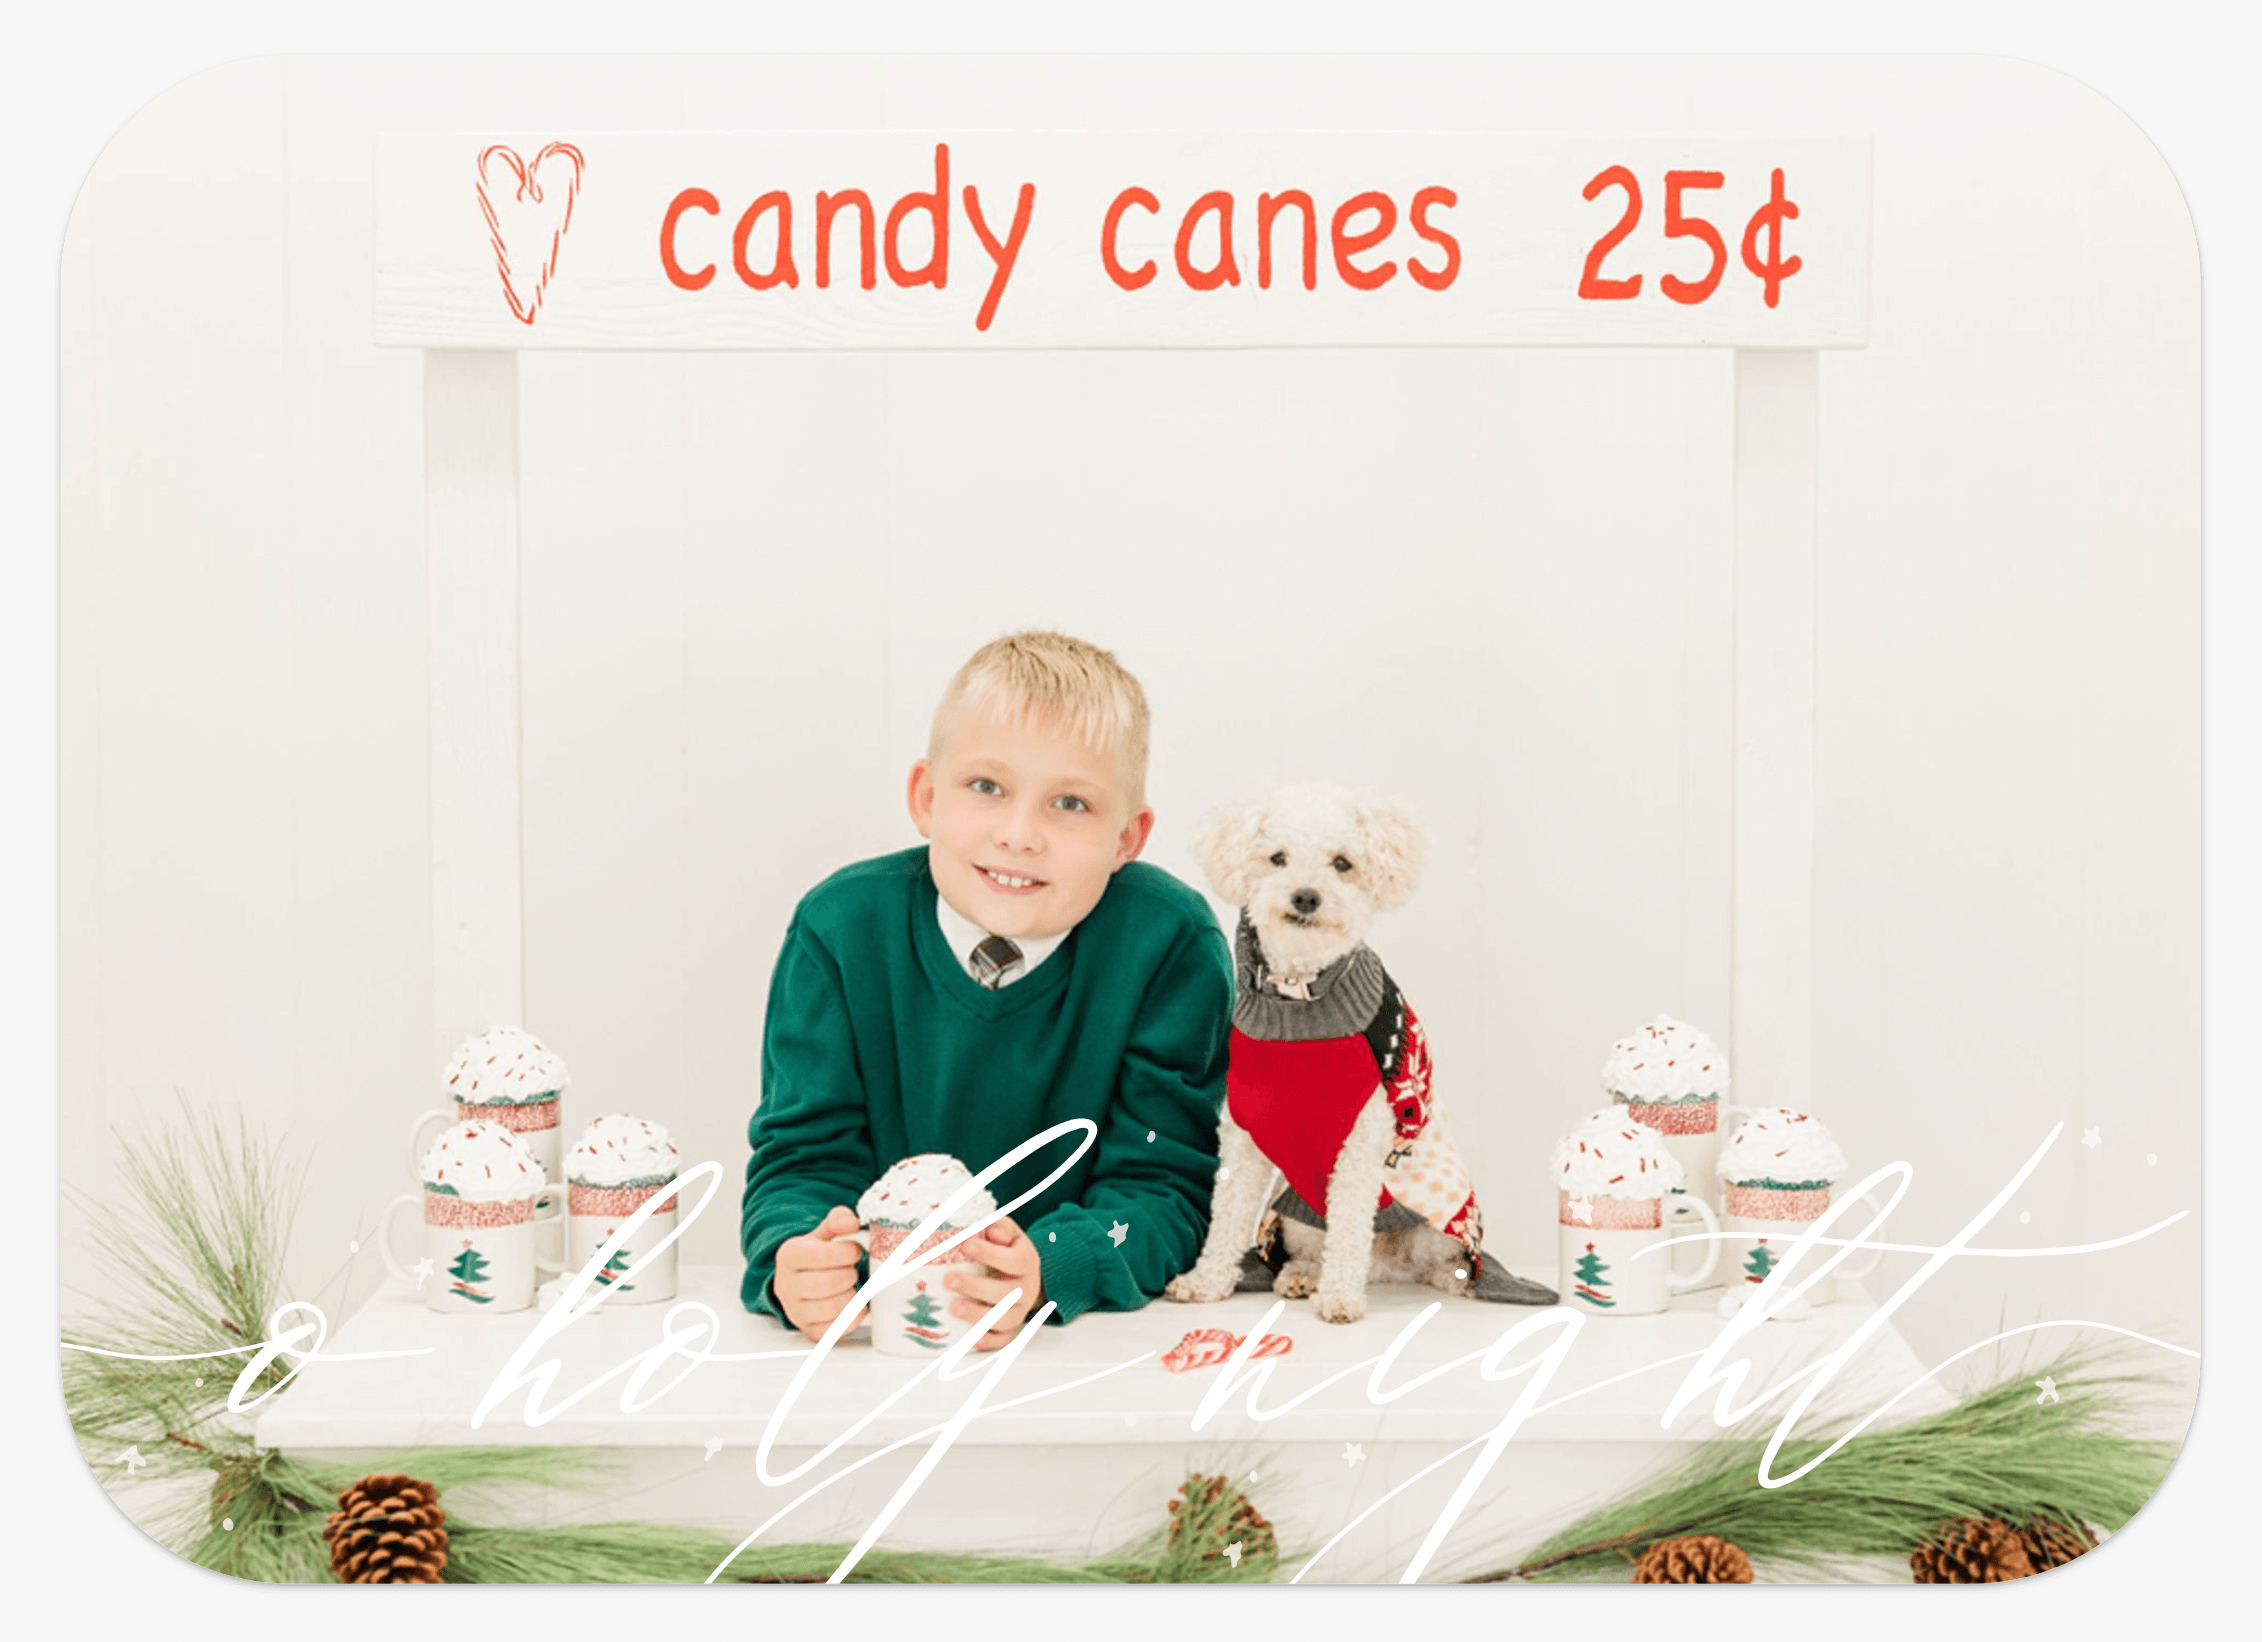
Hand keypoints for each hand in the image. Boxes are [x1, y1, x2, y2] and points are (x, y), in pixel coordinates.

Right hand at [774, 1205, 866, 1343]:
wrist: (801, 1280)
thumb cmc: (815, 1257)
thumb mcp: (824, 1233)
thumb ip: (838, 1220)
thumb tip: (851, 1222)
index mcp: (788, 1255)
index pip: (821, 1255)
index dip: (846, 1253)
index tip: (855, 1250)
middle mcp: (786, 1285)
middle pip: (825, 1284)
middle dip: (848, 1276)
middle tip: (852, 1270)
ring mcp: (795, 1311)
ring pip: (830, 1310)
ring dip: (850, 1297)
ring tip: (850, 1287)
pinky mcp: (807, 1330)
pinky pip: (832, 1332)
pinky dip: (850, 1319)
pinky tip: (854, 1307)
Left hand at [943, 1216, 1045, 1350]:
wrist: (1024, 1274)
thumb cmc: (1008, 1250)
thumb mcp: (1008, 1232)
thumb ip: (1000, 1227)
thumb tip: (991, 1233)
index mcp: (1027, 1262)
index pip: (1014, 1260)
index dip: (990, 1254)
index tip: (965, 1245)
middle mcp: (1027, 1289)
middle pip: (1008, 1293)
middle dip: (976, 1287)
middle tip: (949, 1279)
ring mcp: (1020, 1311)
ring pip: (1006, 1320)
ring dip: (979, 1316)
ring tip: (953, 1308)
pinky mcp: (1011, 1329)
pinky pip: (1003, 1341)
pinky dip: (988, 1342)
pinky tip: (970, 1338)